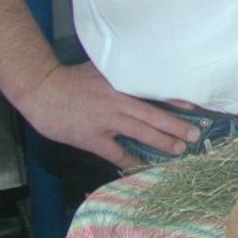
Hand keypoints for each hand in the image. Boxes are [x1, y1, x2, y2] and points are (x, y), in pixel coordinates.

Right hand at [20, 62, 201, 168]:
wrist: (43, 91)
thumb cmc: (74, 79)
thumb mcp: (103, 69)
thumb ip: (124, 72)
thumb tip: (151, 71)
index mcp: (122, 84)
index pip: (155, 92)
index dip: (176, 101)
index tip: (195, 108)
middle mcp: (118, 102)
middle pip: (153, 115)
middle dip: (176, 126)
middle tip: (195, 135)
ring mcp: (106, 121)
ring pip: (140, 133)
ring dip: (161, 142)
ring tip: (179, 150)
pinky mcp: (92, 138)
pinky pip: (116, 152)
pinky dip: (131, 161)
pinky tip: (143, 168)